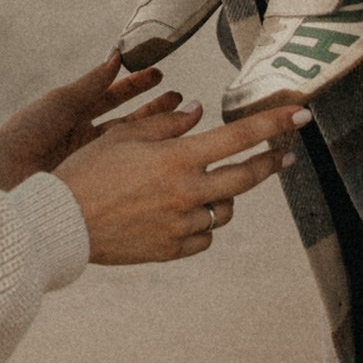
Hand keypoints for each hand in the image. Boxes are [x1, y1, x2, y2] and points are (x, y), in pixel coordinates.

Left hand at [0, 57, 202, 190]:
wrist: (4, 174)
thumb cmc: (27, 132)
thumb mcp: (63, 101)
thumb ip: (93, 83)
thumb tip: (116, 56)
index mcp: (75, 114)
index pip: (113, 96)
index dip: (137, 86)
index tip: (161, 76)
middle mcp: (86, 137)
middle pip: (128, 121)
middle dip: (156, 111)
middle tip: (184, 101)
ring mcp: (92, 161)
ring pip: (131, 145)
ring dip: (157, 134)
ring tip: (185, 123)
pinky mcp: (95, 183)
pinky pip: (125, 170)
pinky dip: (147, 161)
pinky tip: (168, 157)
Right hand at [54, 99, 310, 264]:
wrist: (62, 223)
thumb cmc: (87, 172)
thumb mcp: (123, 135)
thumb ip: (166, 123)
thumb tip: (199, 112)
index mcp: (177, 159)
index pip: (239, 137)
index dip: (273, 124)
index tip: (301, 116)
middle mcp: (187, 193)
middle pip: (247, 179)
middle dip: (270, 164)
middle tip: (281, 156)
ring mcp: (182, 225)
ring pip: (225, 211)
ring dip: (226, 196)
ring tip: (209, 186)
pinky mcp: (172, 249)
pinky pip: (204, 236)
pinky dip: (202, 223)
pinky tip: (185, 213)